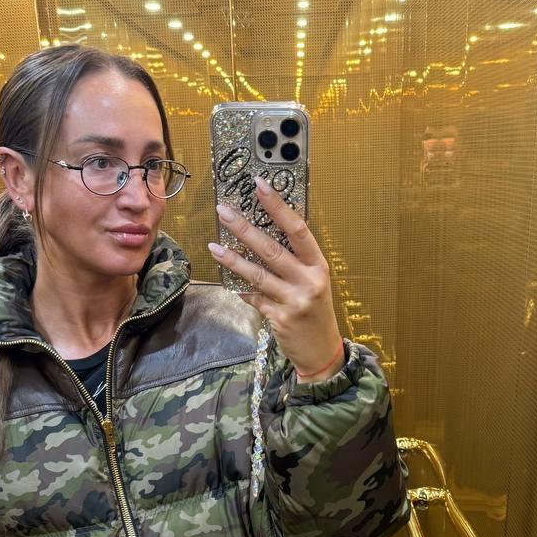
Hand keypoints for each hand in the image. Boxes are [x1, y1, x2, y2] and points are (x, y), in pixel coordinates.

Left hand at [208, 176, 344, 381]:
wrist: (322, 352)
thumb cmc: (315, 312)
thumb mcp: (314, 281)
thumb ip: (295, 261)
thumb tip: (263, 232)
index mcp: (318, 265)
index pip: (297, 229)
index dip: (277, 206)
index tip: (259, 185)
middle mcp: (308, 281)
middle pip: (272, 249)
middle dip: (245, 229)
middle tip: (224, 211)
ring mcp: (294, 301)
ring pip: (258, 275)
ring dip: (233, 259)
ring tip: (214, 246)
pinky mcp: (279, 319)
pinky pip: (253, 298)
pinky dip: (240, 289)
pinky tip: (227, 280)